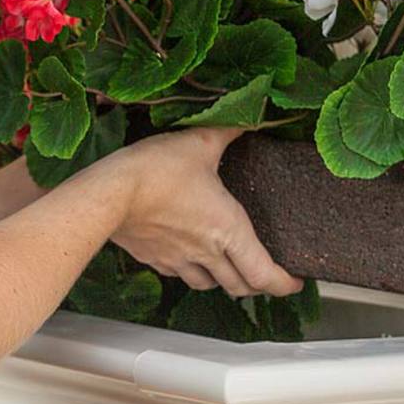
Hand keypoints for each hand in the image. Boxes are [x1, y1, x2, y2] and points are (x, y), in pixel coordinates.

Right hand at [106, 128, 303, 298]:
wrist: (109, 194)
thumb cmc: (157, 171)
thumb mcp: (200, 142)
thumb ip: (228, 131)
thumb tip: (248, 116)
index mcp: (229, 229)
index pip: (264, 274)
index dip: (284, 284)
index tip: (294, 281)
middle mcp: (207, 252)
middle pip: (239, 287)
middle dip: (256, 285)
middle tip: (264, 276)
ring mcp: (178, 259)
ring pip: (208, 285)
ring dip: (222, 281)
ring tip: (227, 268)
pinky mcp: (154, 258)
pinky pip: (178, 274)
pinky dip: (190, 271)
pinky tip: (187, 255)